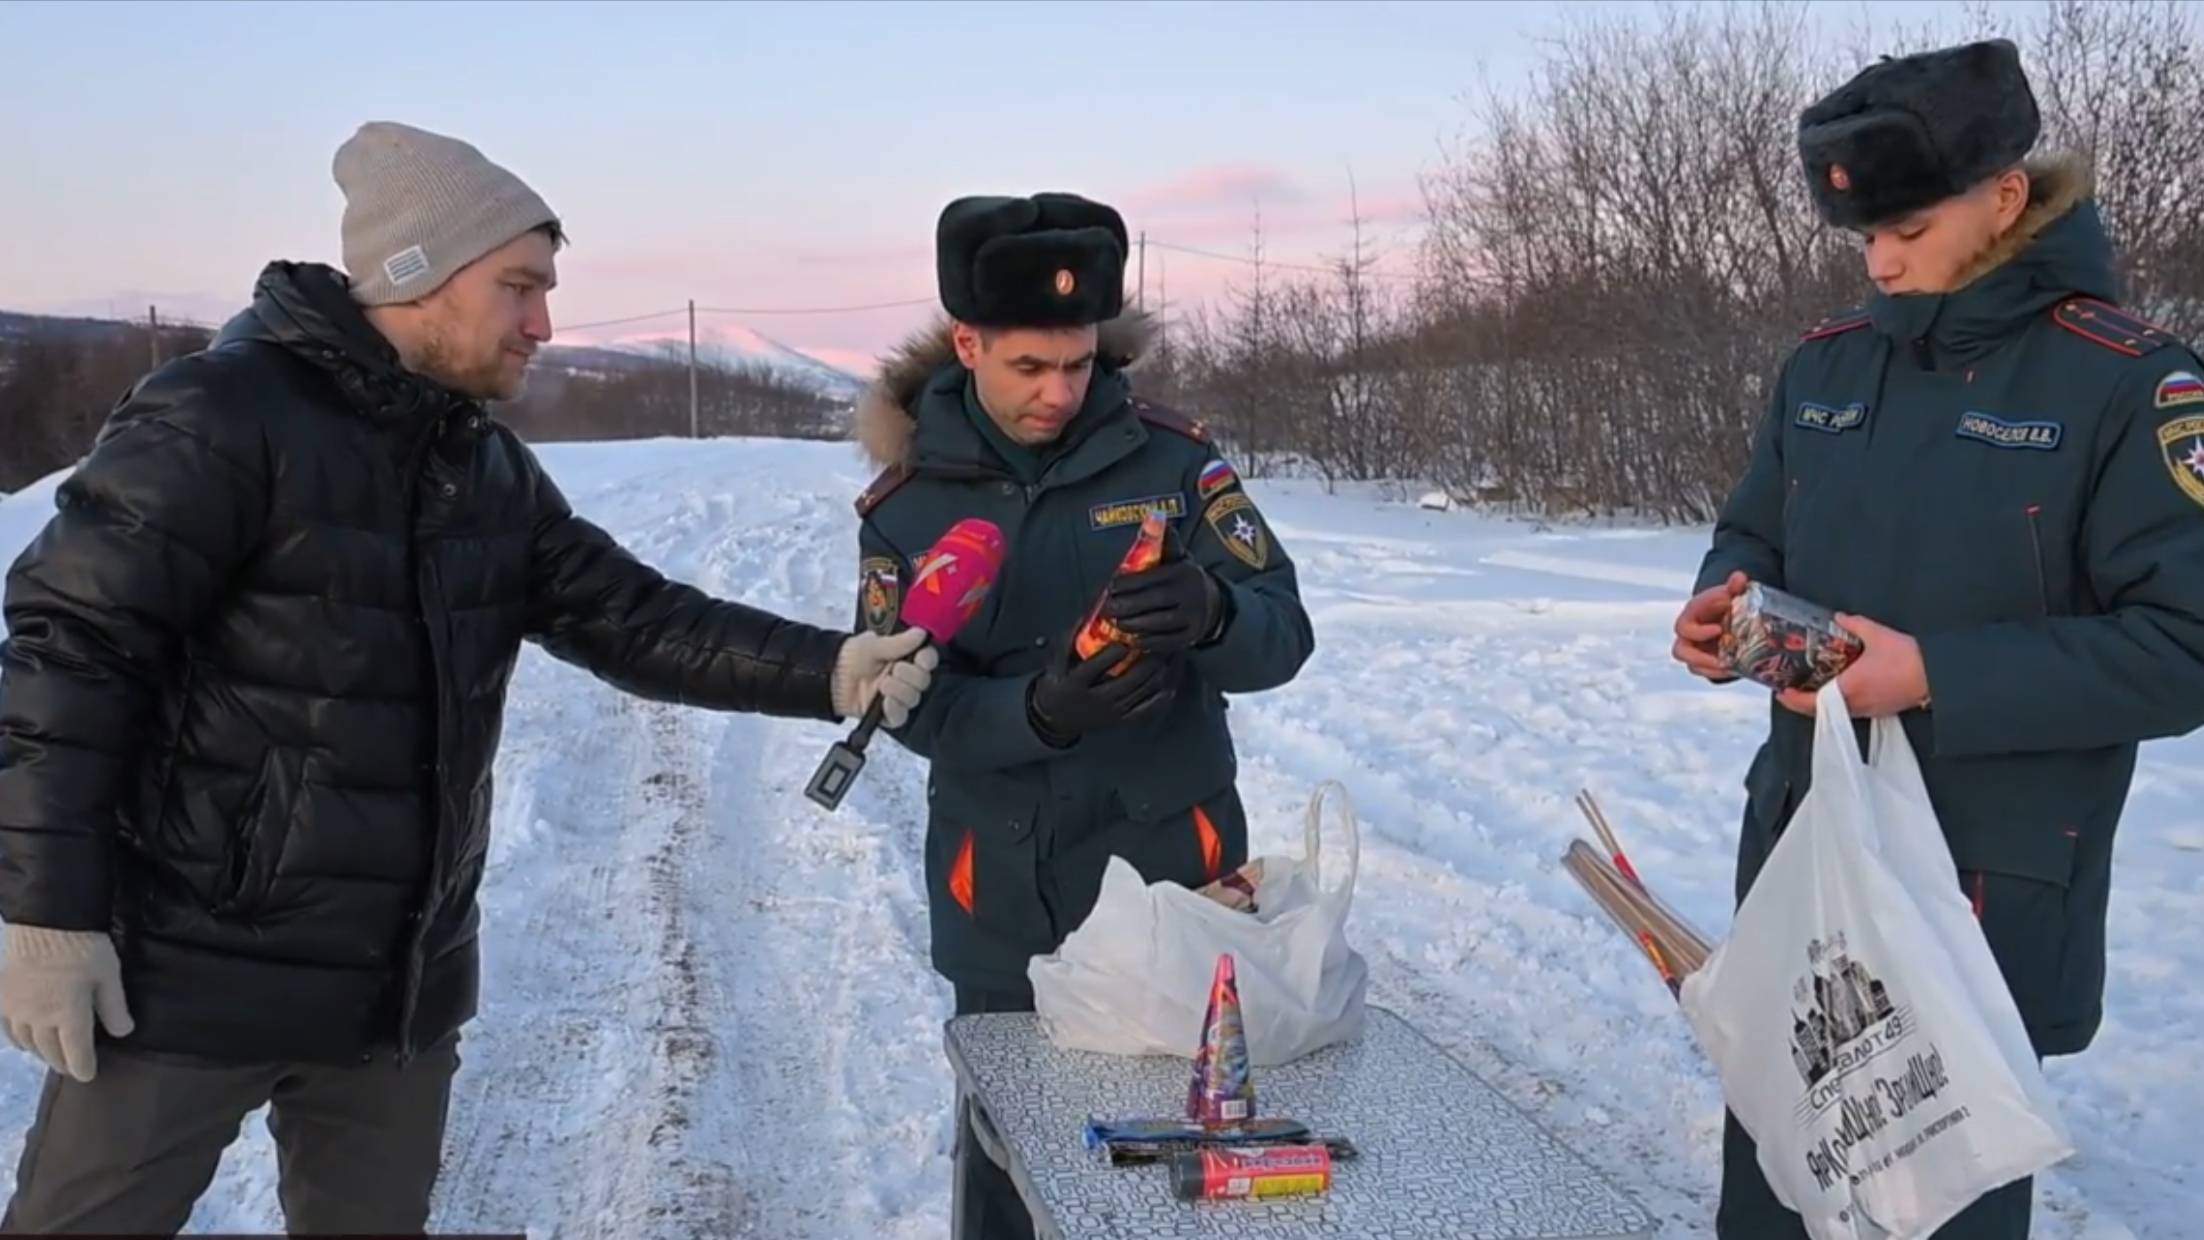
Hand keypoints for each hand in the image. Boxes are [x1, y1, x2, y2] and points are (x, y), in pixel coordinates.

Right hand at [0, 925, 132, 1082]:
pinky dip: (19, 1040)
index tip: (88, 1076)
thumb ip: (114, 1008)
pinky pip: (8, 1029)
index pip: (76, 1054)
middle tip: (71, 1067)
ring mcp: (16, 1010)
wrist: (46, 920)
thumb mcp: (109, 976)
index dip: (83, 1068)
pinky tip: (26, 1040)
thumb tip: (124, 1033)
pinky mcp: (2, 998)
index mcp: (69, 1016)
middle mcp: (39, 1019)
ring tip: (52, 1055)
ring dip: (41, 1053)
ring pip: (28, 1044)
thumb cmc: (84, 947)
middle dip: (62, 1062)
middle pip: (50, 1052)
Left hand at [831, 627, 938, 727]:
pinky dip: (894, 709)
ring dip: (900, 691)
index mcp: (903, 657)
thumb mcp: (872, 645)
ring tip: (883, 684)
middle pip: (923, 681)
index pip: (927, 659)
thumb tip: (921, 634)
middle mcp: (903, 677)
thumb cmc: (848, 658)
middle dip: (912, 675)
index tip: (921, 658)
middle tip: (895, 669)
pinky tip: (885, 702)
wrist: (829, 677)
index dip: (928, 659)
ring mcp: (896, 696)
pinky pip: (900, 716)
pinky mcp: (887, 714)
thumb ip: (898, 643)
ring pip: (913, 698)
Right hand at [1030, 637, 1178, 740]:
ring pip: (1140, 693)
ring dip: (1158, 673)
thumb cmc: (1059, 683)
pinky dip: (1160, 697)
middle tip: (1159, 642)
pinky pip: (1146, 710)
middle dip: (1147, 661)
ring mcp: (1110, 712)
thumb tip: (1089, 613)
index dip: (1111, 655)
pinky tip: (1170, 683)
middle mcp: (1095, 701)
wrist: (1056, 717)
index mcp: (1075, 684)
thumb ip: (1071, 638)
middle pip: (1127, 680)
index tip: (1124, 641)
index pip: (1094, 668)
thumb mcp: (1057, 660)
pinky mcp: (1120, 720)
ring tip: (1169, 656)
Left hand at [1100, 528, 1221, 654]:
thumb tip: (1155, 515)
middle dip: (1125, 606)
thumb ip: (1165, 541)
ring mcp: (1191, 618)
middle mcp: (1189, 595)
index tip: (1110, 586)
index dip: (1128, 583)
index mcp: (1182, 573)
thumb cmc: (1186, 579)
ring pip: (1157, 624)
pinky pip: (1165, 642)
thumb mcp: (1180, 558)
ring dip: (1132, 625)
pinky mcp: (1190, 637)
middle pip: (1152, 602)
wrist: (1215, 605)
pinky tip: (1131, 639)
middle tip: (1106, 608)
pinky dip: (1145, 642)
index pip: (1150, 578)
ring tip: (1115, 624)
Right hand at [1673, 571, 1747, 681]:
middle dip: (1700, 657)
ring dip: (1709, 668)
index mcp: (1690, 617)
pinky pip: (1704, 672)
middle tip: (1721, 657)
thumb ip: (1734, 586)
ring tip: (1728, 666)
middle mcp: (1687, 635)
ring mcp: (1694, 650)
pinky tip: (1733, 669)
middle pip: (1681, 651)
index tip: (1718, 630)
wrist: (1722, 612)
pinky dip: (1717, 672)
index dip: (1698, 632)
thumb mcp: (1728, 593)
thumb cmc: (1721, 603)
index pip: (1684, 627)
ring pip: (1692, 665)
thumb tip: (1739, 578)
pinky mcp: (1703, 661)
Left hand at [1776, 614, 1928, 717]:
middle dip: (1801, 703)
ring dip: (1820, 705)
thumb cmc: (1908, 657)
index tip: (1781, 692)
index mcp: (1849, 688)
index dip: (1792, 700)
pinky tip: (1839, 691)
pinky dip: (1839, 704)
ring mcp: (1869, 710)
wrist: (1938, 675)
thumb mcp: (1877, 634)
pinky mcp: (1881, 710)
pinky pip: (1852, 711)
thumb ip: (1853, 624)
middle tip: (1789, 691)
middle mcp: (1856, 704)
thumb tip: (1838, 617)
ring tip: (1810, 690)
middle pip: (1819, 712)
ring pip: (1835, 713)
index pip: (1811, 703)